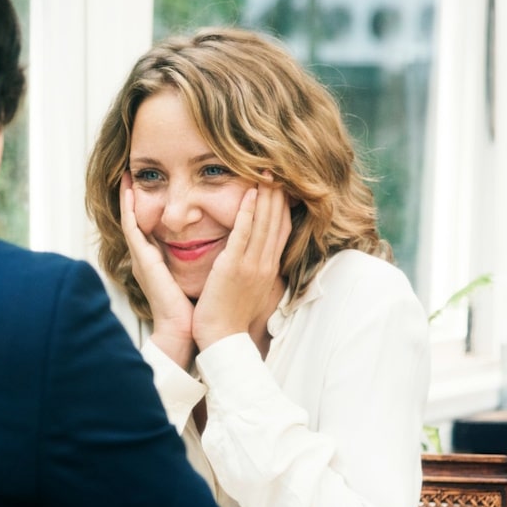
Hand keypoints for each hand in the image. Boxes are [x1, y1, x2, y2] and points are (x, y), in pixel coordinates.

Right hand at [120, 174, 195, 367]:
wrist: (184, 329)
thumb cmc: (192, 307)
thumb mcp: (195, 275)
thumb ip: (197, 258)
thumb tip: (216, 243)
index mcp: (157, 260)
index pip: (149, 225)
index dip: (147, 205)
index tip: (150, 184)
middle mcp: (145, 257)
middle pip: (136, 219)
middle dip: (132, 196)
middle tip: (131, 171)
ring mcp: (141, 258)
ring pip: (130, 219)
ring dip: (127, 196)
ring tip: (127, 174)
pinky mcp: (143, 261)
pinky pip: (132, 229)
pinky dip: (128, 210)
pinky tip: (129, 192)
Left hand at [192, 174, 290, 350]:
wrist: (222, 339)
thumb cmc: (231, 317)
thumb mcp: (250, 290)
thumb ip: (255, 271)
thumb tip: (258, 260)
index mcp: (268, 268)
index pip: (281, 229)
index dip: (283, 205)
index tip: (284, 184)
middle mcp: (265, 263)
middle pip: (277, 220)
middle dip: (279, 193)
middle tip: (279, 167)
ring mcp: (252, 265)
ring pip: (264, 222)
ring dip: (266, 194)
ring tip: (267, 170)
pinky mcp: (234, 267)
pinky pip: (243, 234)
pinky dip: (248, 212)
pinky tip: (249, 193)